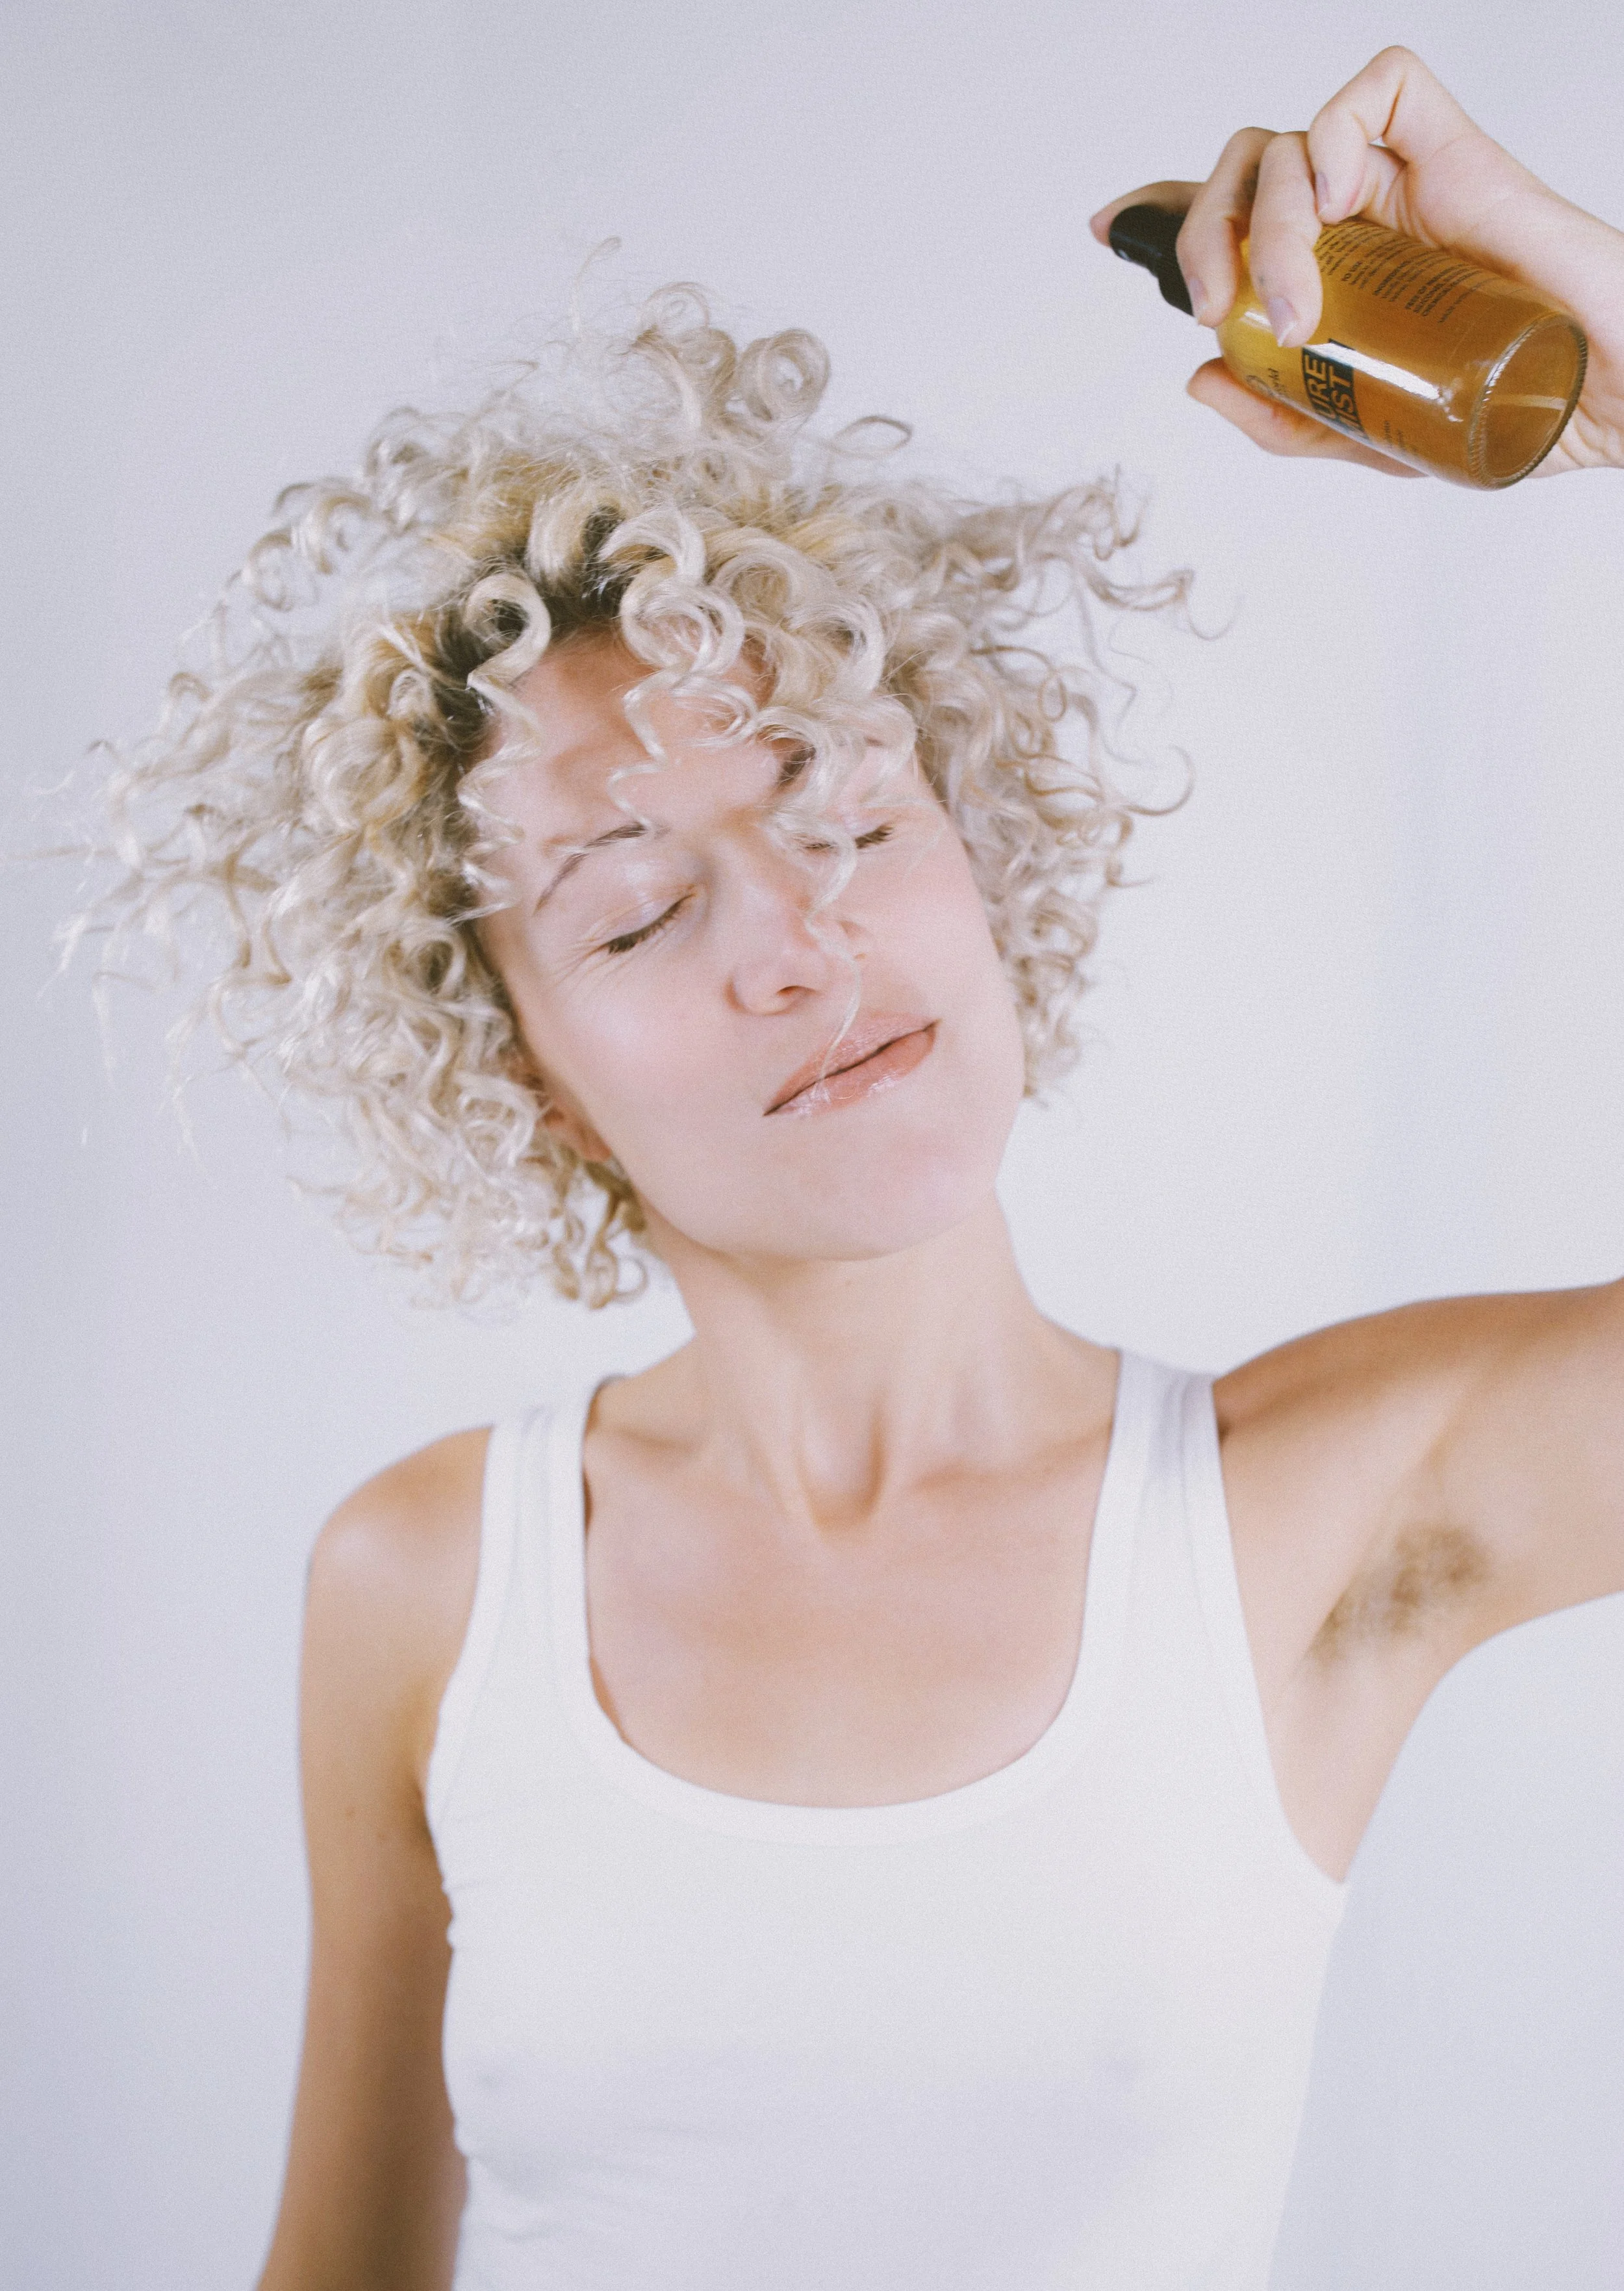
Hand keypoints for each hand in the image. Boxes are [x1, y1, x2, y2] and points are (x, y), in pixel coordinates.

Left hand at [1090, 47, 1623, 477]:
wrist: (1595, 401)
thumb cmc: (1501, 415)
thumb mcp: (1365, 438)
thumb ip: (1286, 416)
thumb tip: (1199, 377)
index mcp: (1330, 272)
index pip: (1232, 214)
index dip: (1163, 210)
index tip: (1107, 229)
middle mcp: (1355, 217)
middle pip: (1239, 170)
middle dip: (1197, 231)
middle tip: (1210, 308)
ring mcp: (1400, 179)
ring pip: (1287, 141)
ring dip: (1262, 221)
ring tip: (1294, 311)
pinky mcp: (1452, 147)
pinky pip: (1374, 89)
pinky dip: (1333, 136)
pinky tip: (1339, 208)